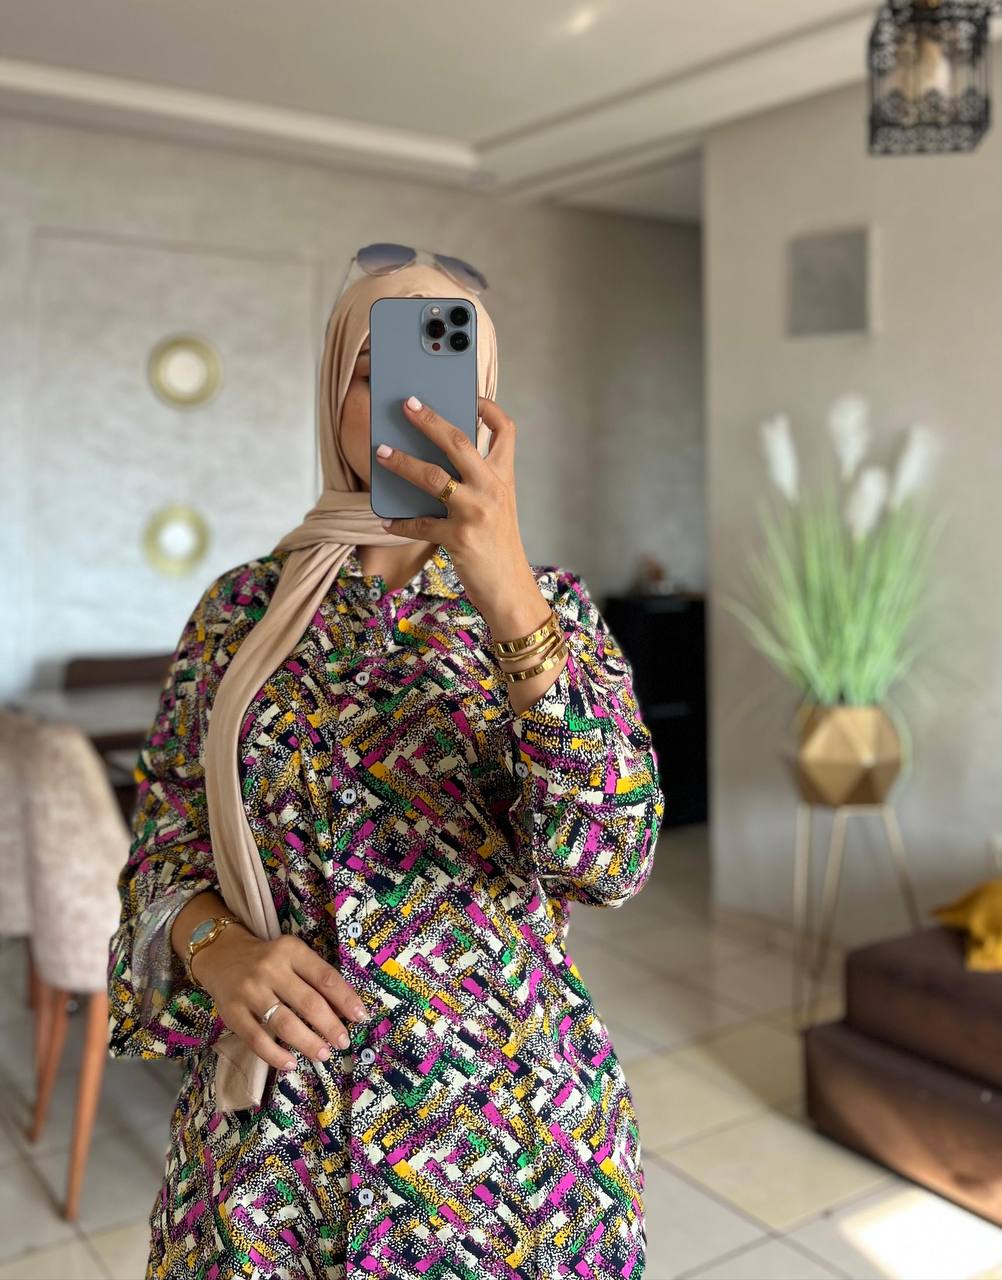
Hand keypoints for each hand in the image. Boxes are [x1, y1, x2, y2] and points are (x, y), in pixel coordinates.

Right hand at [191, 924, 369, 1070]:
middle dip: (330, 1026)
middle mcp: (270, 969)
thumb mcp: (293, 956)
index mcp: (291, 950)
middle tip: (343, 1042)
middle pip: (308, 1002)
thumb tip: (345, 1010)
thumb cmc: (268, 959)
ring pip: (285, 1023)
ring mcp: (250, 991)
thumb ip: (315, 977)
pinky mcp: (232, 1012)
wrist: (221, 954)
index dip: (345, 999)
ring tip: (323, 1054)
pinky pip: (257, 1039)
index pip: (325, 977)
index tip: (361, 1017)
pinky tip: (290, 1063)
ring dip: (308, 1043)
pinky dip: (276, 1055)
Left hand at [375, 395, 538, 618]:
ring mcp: (476, 513)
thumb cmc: (498, 546)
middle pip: (459, 442)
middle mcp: (492, 490)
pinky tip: (386, 519)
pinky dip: (400, 522)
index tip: (470, 395)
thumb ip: (476, 482)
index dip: (489, 408)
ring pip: (433, 478)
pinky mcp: (458, 538)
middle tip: (406, 404)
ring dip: (403, 463)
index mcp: (503, 478)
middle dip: (429, 420)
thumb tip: (432, 459)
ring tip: (381, 453)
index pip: (505, 431)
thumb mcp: (497, 507)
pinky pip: (420, 524)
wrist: (510, 589)